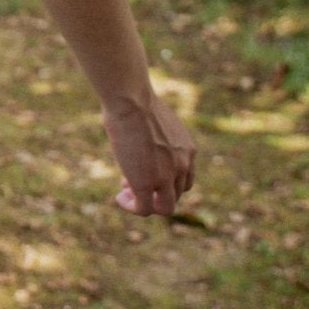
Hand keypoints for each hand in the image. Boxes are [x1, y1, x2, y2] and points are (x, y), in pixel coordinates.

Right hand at [102, 90, 196, 216]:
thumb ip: (155, 133)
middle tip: (132, 182)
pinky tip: (121, 198)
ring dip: (147, 203)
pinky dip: (132, 206)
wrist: (132, 102)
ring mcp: (166, 177)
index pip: (185, 178)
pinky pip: (144, 208)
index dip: (166, 180)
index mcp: (187, 150)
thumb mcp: (154, 119)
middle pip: (176, 194)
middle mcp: (182, 166)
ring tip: (126, 194)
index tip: (145, 170)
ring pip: (165, 207)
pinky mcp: (147, 185)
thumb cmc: (136, 100)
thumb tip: (138, 128)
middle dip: (155, 192)